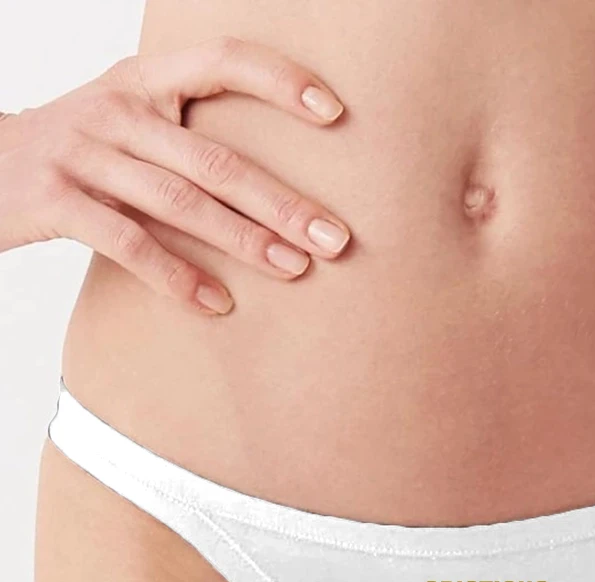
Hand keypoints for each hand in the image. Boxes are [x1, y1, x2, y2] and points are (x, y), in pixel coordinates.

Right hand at [0, 36, 350, 314]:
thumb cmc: (81, 153)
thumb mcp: (132, 124)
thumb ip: (192, 140)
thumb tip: (283, 190)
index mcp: (144, 80)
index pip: (221, 61)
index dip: (279, 81)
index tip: (334, 112)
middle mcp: (117, 108)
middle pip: (215, 159)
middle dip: (282, 202)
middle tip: (335, 238)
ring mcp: (84, 152)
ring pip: (180, 201)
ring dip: (244, 241)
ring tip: (295, 269)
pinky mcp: (56, 199)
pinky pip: (129, 242)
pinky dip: (177, 277)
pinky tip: (218, 303)